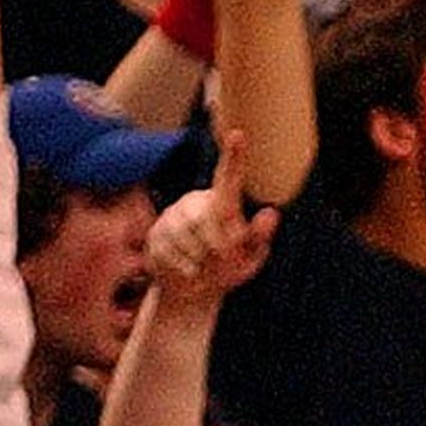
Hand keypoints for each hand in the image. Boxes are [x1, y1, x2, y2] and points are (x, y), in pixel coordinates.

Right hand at [145, 126, 275, 314]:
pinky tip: (188, 270)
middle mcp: (195, 203)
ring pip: (184, 236)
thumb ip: (258, 238)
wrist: (191, 291)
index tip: (237, 134)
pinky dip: (181, 267)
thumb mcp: (248, 259)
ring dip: (198, 258)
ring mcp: (171, 218)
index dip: (234, 156)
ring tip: (203, 267)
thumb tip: (271, 213)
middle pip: (204, 219)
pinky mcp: (154, 234)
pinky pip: (167, 250)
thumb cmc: (227, 270)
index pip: (228, 178)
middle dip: (215, 245)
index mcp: (221, 204)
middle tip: (222, 261)